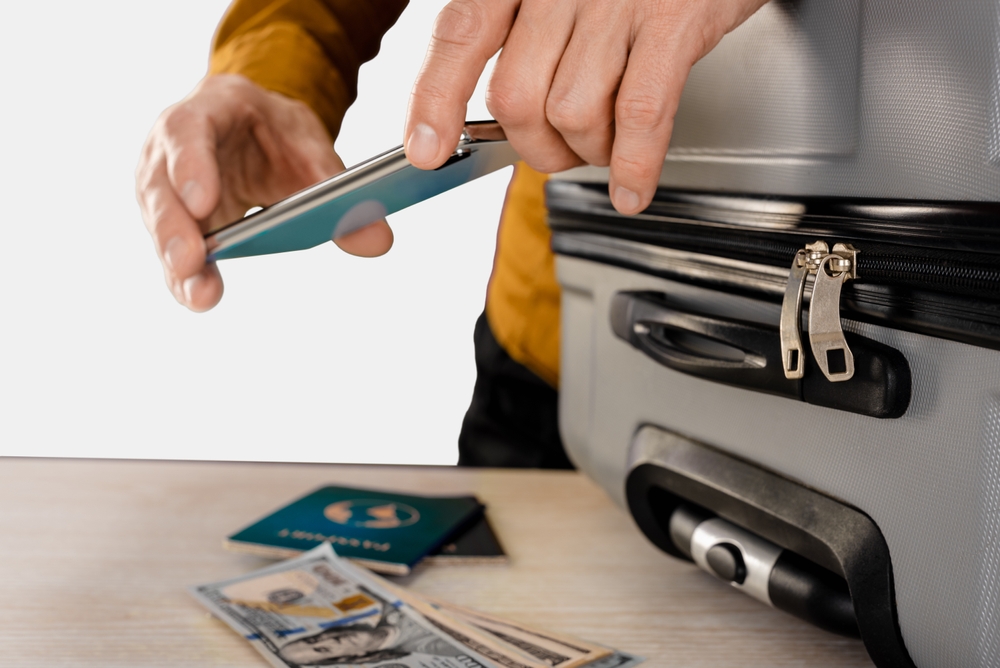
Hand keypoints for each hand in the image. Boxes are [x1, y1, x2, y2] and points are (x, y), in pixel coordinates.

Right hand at [136, 74, 392, 310]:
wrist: (252, 126)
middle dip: (175, 230)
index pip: (186, 134)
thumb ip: (335, 189)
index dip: (191, 167)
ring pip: (162, 227)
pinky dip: (187, 275)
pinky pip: (174, 250)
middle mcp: (166, 152)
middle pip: (160, 190)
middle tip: (191, 265)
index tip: (205, 202)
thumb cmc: (273, 131)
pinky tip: (200, 296)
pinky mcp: (171, 223)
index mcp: (201, 115)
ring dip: (178, 264)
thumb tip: (379, 240)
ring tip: (200, 295)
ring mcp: (162, 191)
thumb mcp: (310, 149)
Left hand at [404, 0, 766, 214]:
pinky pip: (640, 113)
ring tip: (604, 148)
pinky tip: (631, 186)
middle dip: (533, 147)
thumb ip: (524, 35)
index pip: (459, 34)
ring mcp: (620, 0)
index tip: (426, 150)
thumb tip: (493, 114)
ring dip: (586, 152)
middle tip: (555, 153)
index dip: (435, 98)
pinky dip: (634, 164)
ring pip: (572, 112)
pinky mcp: (676, 21)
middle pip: (516, 95)